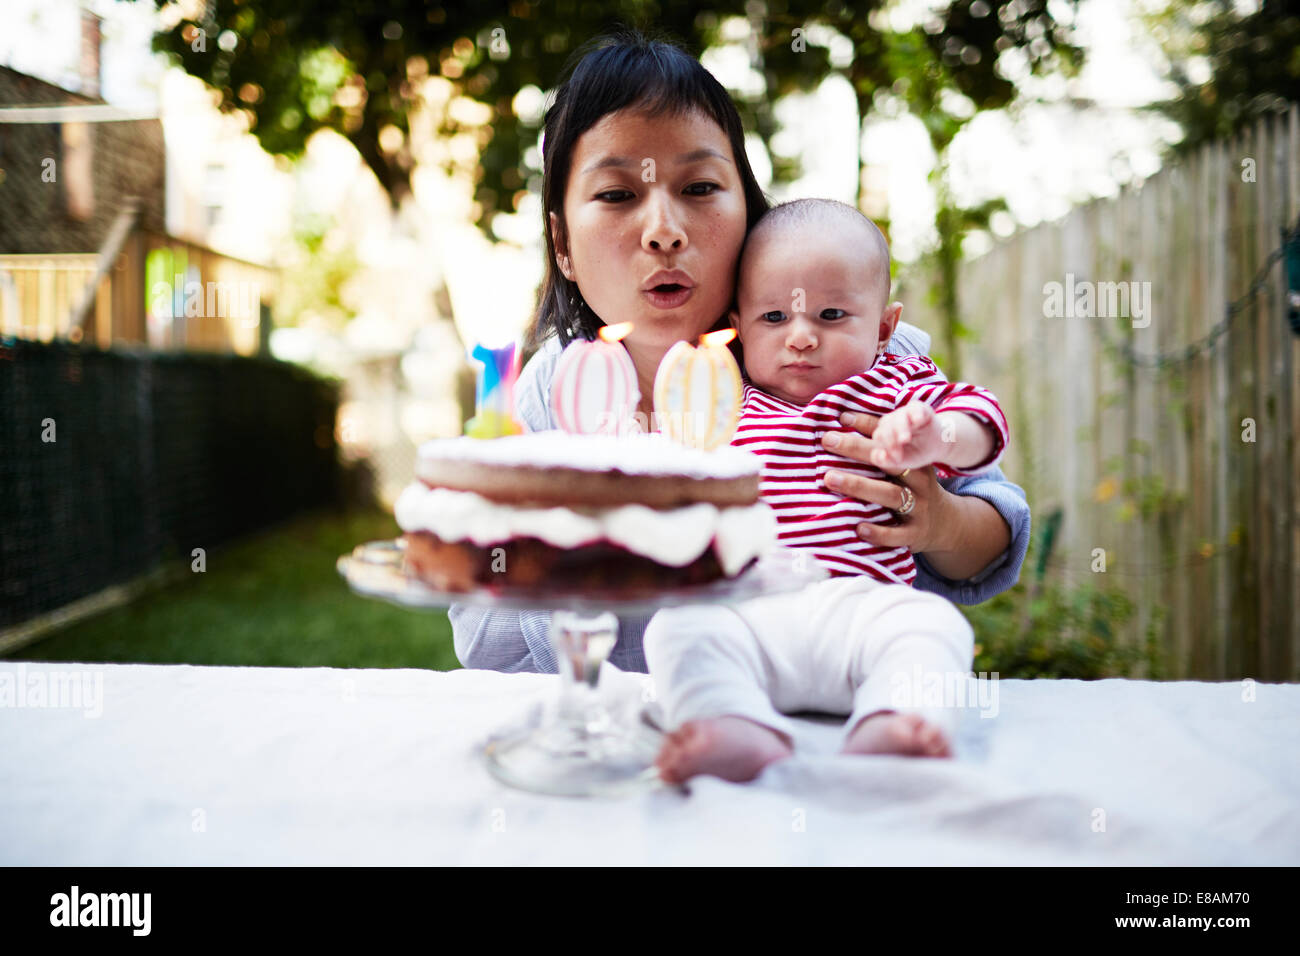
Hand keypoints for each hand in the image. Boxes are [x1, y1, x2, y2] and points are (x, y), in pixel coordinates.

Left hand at [819, 411, 954, 553]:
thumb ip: (880, 448)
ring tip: (830, 479)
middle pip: (889, 462)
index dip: (867, 426)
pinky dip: (879, 532)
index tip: (840, 418)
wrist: (946, 524)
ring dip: (859, 486)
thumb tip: (842, 418)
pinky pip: (897, 534)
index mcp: (914, 460)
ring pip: (891, 494)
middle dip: (857, 450)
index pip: (890, 439)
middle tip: (827, 441)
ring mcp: (918, 507)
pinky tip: (859, 528)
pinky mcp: (915, 533)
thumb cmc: (911, 488)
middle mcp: (918, 481)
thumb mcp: (904, 467)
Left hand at [869, 401, 944, 471]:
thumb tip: (879, 455)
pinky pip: (915, 407)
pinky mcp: (919, 408)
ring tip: (905, 439)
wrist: (938, 446)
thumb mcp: (902, 461)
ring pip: (898, 417)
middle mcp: (892, 421)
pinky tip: (918, 421)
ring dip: (901, 428)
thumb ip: (886, 461)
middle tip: (901, 451)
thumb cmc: (915, 452)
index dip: (887, 448)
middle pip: (885, 426)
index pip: (879, 436)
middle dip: (891, 440)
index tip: (898, 460)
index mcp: (884, 433)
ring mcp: (905, 413)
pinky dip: (916, 413)